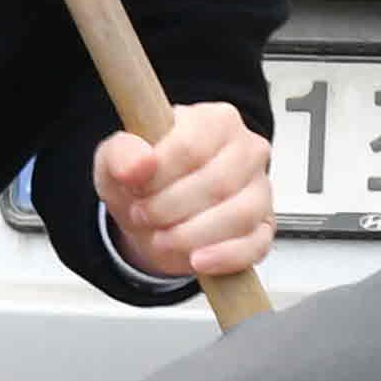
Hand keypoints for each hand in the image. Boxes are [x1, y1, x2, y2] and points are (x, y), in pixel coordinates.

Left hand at [96, 101, 271, 282]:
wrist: (153, 215)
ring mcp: (261, 189)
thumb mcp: (116, 160)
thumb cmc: (144, 179)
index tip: (136, 189)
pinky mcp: (265, 226)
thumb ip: (121, 153)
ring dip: (191, 234)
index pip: (193, 146)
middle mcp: (247, 149)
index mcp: (215, 120)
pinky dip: (224, 257)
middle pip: (217, 183)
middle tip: (143, 215)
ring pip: (239, 215)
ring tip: (162, 238)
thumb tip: (138, 165)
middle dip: (170, 208)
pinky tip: (197, 260)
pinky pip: (255, 245)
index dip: (160, 176)